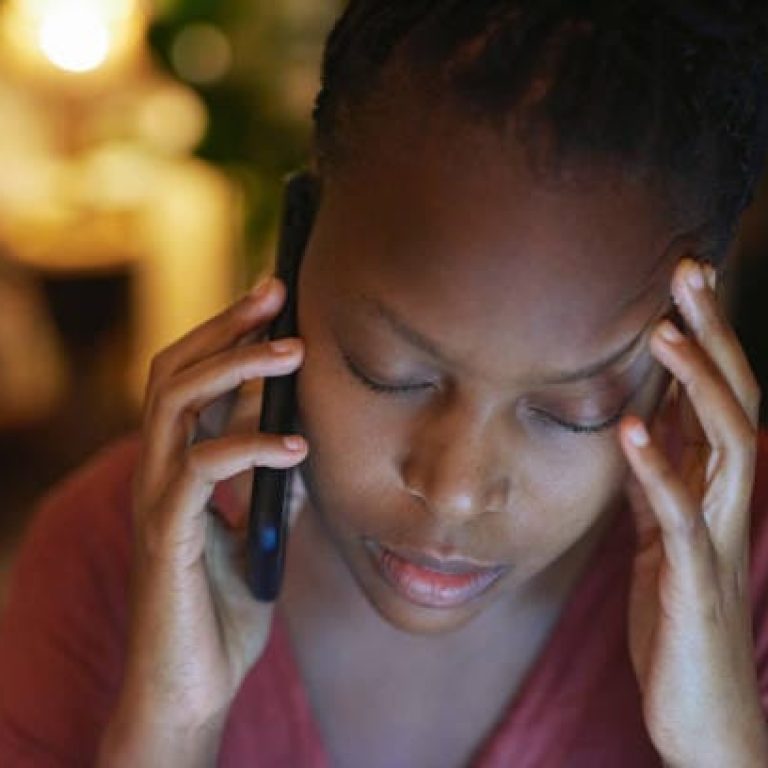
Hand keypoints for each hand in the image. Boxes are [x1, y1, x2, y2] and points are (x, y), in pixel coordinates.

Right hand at [98, 277, 307, 765]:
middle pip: (174, 370)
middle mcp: (159, 469)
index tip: (274, 299)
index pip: (192, 377)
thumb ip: (273, 487)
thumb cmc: (223, 608)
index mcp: (180, 465)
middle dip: (224, 325)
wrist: (193, 685)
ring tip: (294, 352)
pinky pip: (200, 470)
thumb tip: (304, 442)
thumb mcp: (262, 532)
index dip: (227, 333)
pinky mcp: (165, 535)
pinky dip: (250, 447)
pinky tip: (298, 448)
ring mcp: (157, 499)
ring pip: (178, 404)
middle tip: (276, 293)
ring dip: (237, 369)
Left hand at [619, 258, 767, 767]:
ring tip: (662, 332)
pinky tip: (632, 429)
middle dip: (714, 333)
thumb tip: (642, 418)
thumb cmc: (678, 611)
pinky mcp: (697, 577)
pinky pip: (683, 513)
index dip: (706, 334)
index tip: (680, 277)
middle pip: (735, 398)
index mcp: (714, 484)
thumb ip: (659, 475)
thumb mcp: (663, 528)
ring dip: (696, 384)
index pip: (717, 393)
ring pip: (729, 443)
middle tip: (688, 269)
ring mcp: (719, 536)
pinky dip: (659, 467)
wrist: (700, 706)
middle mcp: (728, 498)